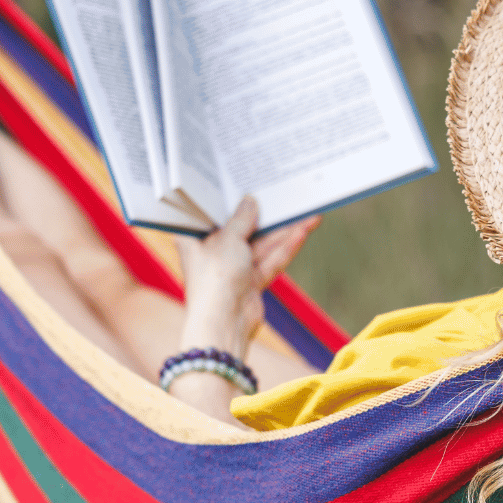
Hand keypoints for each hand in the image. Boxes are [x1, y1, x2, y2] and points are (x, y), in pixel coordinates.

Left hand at [173, 197, 316, 382]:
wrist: (224, 324)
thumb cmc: (214, 277)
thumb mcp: (228, 238)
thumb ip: (242, 218)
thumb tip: (250, 201)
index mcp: (194, 239)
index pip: (209, 213)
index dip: (225, 197)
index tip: (241, 178)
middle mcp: (212, 252)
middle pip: (242, 227)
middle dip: (264, 214)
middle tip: (282, 193)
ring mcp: (233, 268)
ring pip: (262, 244)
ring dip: (284, 230)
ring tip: (308, 212)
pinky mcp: (251, 282)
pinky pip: (271, 260)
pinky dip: (286, 247)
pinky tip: (304, 230)